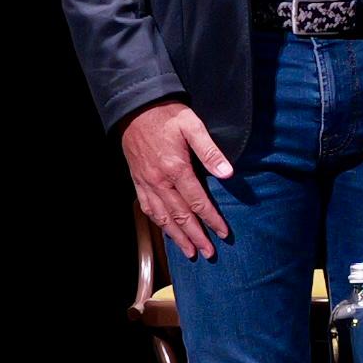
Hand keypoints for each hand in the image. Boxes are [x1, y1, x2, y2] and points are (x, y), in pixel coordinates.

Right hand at [119, 101, 235, 261]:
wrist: (135, 108)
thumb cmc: (166, 115)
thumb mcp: (192, 125)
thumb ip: (209, 151)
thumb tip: (227, 173)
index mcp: (176, 168)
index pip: (198, 202)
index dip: (211, 219)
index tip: (223, 233)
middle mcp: (160, 180)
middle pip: (181, 215)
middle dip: (196, 236)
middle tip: (209, 253)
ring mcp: (147, 183)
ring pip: (163, 217)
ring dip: (177, 237)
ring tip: (189, 252)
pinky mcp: (138, 181)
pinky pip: (148, 208)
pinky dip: (159, 223)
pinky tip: (166, 231)